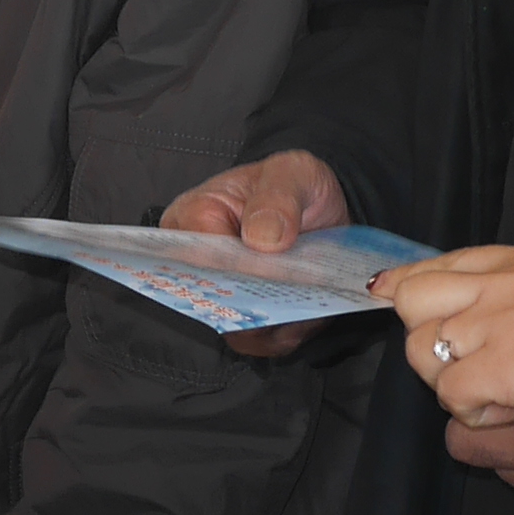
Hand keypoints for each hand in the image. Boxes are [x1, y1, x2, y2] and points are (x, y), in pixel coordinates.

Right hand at [167, 153, 352, 355]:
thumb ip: (277, 198)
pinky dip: (287, 334)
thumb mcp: (292, 173)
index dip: (228, 266)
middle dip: (252, 300)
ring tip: (306, 305)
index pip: (195, 252)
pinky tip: (309, 314)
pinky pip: (261, 341)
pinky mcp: (248, 318)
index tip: (264, 268)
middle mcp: (198, 262)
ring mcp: (222, 294)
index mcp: (193, 216)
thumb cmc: (293, 184)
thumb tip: (261, 238)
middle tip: (291, 292)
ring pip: (235, 327)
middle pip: (211, 297)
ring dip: (273, 323)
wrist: (320, 208)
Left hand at [381, 246, 513, 438]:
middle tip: (468, 369)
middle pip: (415, 299)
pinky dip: (477, 415)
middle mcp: (503, 285)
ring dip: (453, 384)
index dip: (414, 282)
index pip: (447, 262)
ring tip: (502, 398)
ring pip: (424, 353)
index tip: (391, 292)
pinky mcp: (500, 367)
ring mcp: (497, 324)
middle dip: (427, 337)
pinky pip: (453, 397)